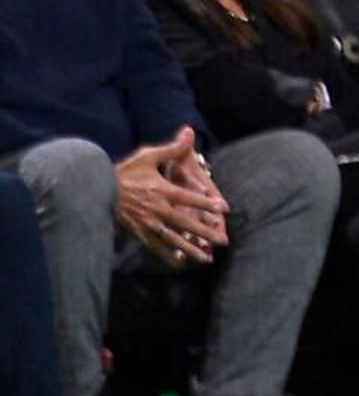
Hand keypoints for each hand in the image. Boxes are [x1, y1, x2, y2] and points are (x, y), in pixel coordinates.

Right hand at [114, 132, 226, 262]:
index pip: (191, 198)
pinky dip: (168, 256)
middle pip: (186, 223)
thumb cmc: (124, 173)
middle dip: (206, 232)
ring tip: (207, 258)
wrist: (96, 191)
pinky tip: (180, 263)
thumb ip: (171, 148)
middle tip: (223, 240)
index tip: (224, 209)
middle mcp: (157, 210)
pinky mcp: (138, 233)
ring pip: (173, 239)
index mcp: (162, 191)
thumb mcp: (147, 157)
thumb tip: (189, 131)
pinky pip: (155, 247)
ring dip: (191, 249)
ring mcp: (148, 224)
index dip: (208, 203)